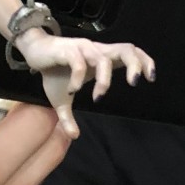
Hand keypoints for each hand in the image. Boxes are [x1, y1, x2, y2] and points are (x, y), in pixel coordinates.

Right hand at [14, 32, 154, 137]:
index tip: (150, 78)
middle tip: (134, 83)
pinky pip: (78, 62)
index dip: (144, 61)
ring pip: (103, 59)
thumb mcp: (61, 99)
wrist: (34, 51)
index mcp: (101, 58)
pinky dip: (78, 78)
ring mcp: (83, 49)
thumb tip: (74, 136)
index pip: (130, 52)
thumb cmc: (53, 72)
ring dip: (105, 79)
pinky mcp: (67, 49)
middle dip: (135, 64)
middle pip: (126, 48)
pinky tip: (72, 90)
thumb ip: (68, 117)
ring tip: (99, 95)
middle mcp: (96, 51)